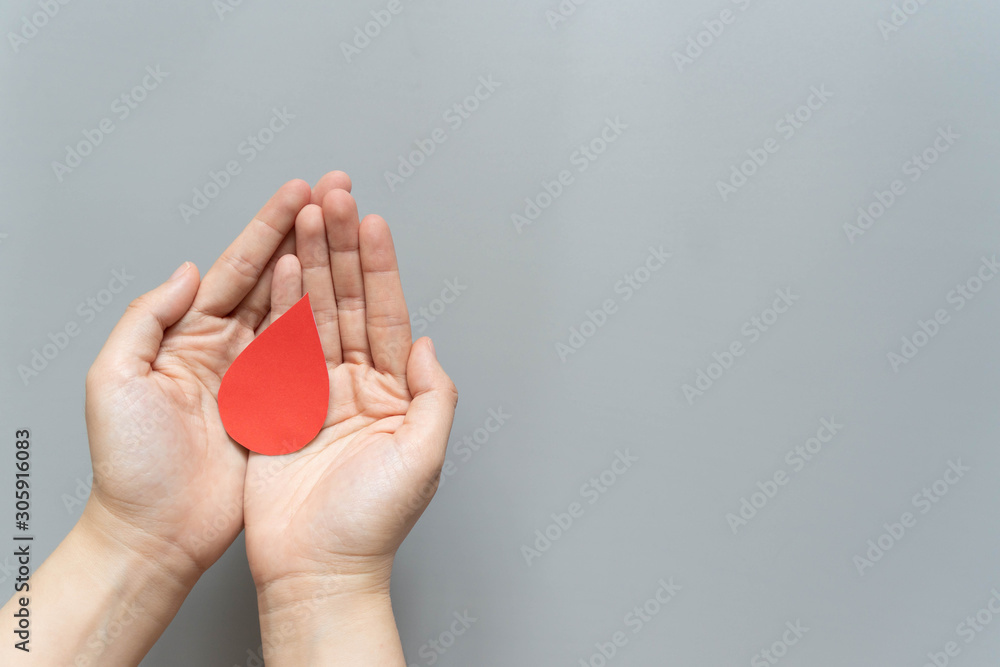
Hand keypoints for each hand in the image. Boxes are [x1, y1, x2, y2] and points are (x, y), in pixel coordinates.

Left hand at [81, 178, 311, 575]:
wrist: (157, 532)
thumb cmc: (128, 464)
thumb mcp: (113, 379)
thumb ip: (147, 317)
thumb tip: (188, 271)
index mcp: (185, 335)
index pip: (234, 268)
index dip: (268, 228)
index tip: (300, 193)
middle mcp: (225, 347)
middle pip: (272, 277)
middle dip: (305, 232)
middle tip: (336, 194)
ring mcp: (256, 376)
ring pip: (295, 308)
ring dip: (322, 267)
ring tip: (350, 227)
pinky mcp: (280, 407)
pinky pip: (308, 357)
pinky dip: (328, 324)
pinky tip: (349, 296)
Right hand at [244, 186, 457, 660]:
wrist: (316, 567)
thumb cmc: (372, 523)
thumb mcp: (423, 457)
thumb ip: (434, 396)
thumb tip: (429, 346)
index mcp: (393, 393)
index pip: (387, 316)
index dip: (381, 269)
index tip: (375, 222)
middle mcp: (355, 385)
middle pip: (349, 302)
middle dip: (344, 248)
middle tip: (337, 195)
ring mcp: (314, 391)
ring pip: (314, 313)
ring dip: (313, 263)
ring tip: (309, 214)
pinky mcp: (278, 405)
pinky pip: (279, 346)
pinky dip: (282, 305)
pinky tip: (285, 268)